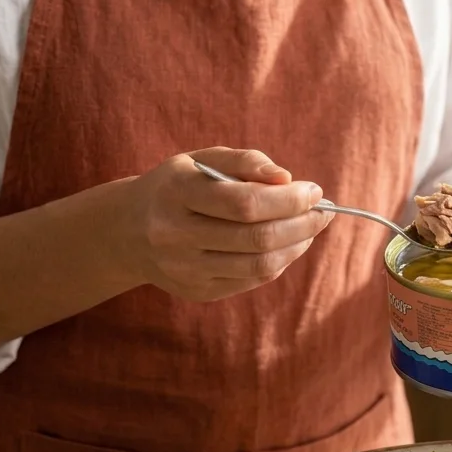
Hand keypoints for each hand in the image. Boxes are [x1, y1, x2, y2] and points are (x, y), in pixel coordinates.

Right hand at [120, 147, 332, 301]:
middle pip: (256, 238)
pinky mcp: (196, 292)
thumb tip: (287, 179)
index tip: (314, 190)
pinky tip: (289, 244)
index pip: (244, 202)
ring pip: (259, 265)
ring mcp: (184, 269)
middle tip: (323, 211)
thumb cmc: (180, 185)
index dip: (289, 199)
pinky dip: (280, 262)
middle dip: (302, 224)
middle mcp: (175, 235)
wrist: (128, 230)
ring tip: (311, 227)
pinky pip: (252, 280)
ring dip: (297, 245)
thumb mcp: (204, 159)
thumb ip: (246, 161)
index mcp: (176, 193)